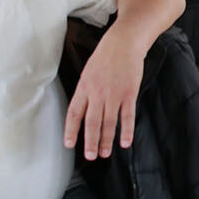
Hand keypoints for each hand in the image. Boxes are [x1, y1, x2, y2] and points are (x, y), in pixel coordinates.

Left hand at [65, 31, 142, 160]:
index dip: (71, 130)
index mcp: (84, 87)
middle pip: (91, 122)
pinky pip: (127, 116)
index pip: (74, 113)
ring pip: (108, 123)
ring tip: (104, 153)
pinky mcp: (129, 93)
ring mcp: (114, 94)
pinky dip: (126, 131)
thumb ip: (86, 91)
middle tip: (90, 156)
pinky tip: (125, 142)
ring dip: (106, 140)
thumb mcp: (88, 71)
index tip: (69, 144)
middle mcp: (97, 93)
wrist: (124, 42)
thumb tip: (82, 110)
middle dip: (90, 142)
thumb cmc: (106, 55)